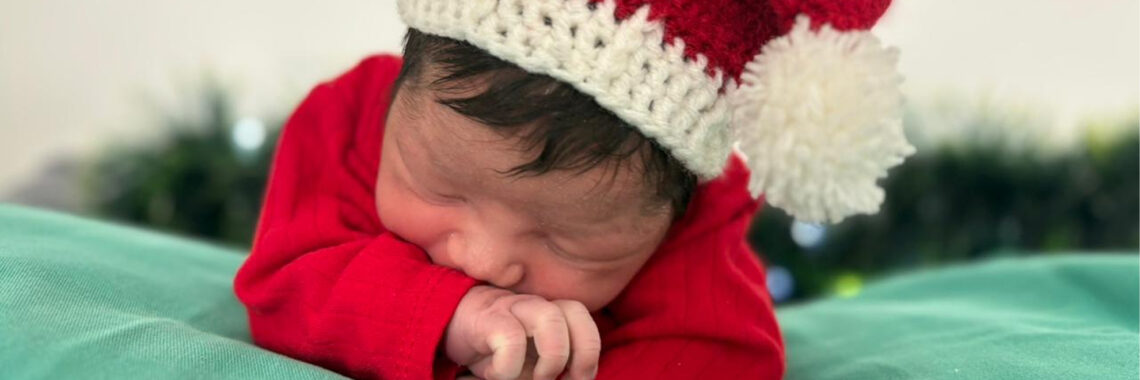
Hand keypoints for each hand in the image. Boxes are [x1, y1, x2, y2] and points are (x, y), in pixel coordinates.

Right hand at [445, 285, 600, 379]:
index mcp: (550, 313)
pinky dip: (508, 367)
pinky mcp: (486, 318)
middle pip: (575, 312)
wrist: (447, 324)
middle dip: (581, 353)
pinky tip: (495, 374)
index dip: (589, 351)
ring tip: (539, 379)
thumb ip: (549, 369)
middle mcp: (535, 306)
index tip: (576, 379)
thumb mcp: (527, 361)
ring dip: (552, 357)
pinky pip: (510, 339)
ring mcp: (511, 308)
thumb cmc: (492, 347)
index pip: (583, 319)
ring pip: (549, 318)